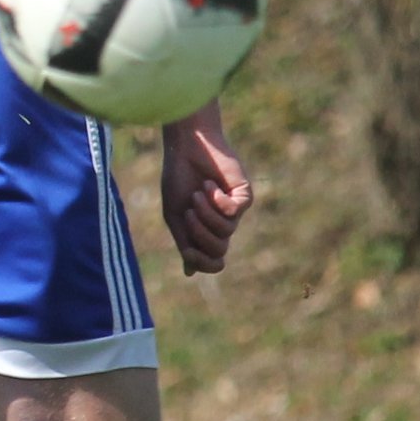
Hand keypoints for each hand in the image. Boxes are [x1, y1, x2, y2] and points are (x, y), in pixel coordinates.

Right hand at [161, 102, 252, 274]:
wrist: (186, 147)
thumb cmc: (178, 177)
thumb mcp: (175, 214)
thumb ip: (183, 242)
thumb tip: (190, 273)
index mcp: (204, 230)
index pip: (213, 261)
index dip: (202, 262)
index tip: (188, 251)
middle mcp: (222, 223)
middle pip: (219, 250)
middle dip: (200, 234)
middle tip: (189, 211)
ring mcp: (234, 210)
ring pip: (226, 232)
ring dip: (206, 213)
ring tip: (197, 193)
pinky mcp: (244, 195)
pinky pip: (233, 211)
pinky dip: (217, 200)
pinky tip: (210, 184)